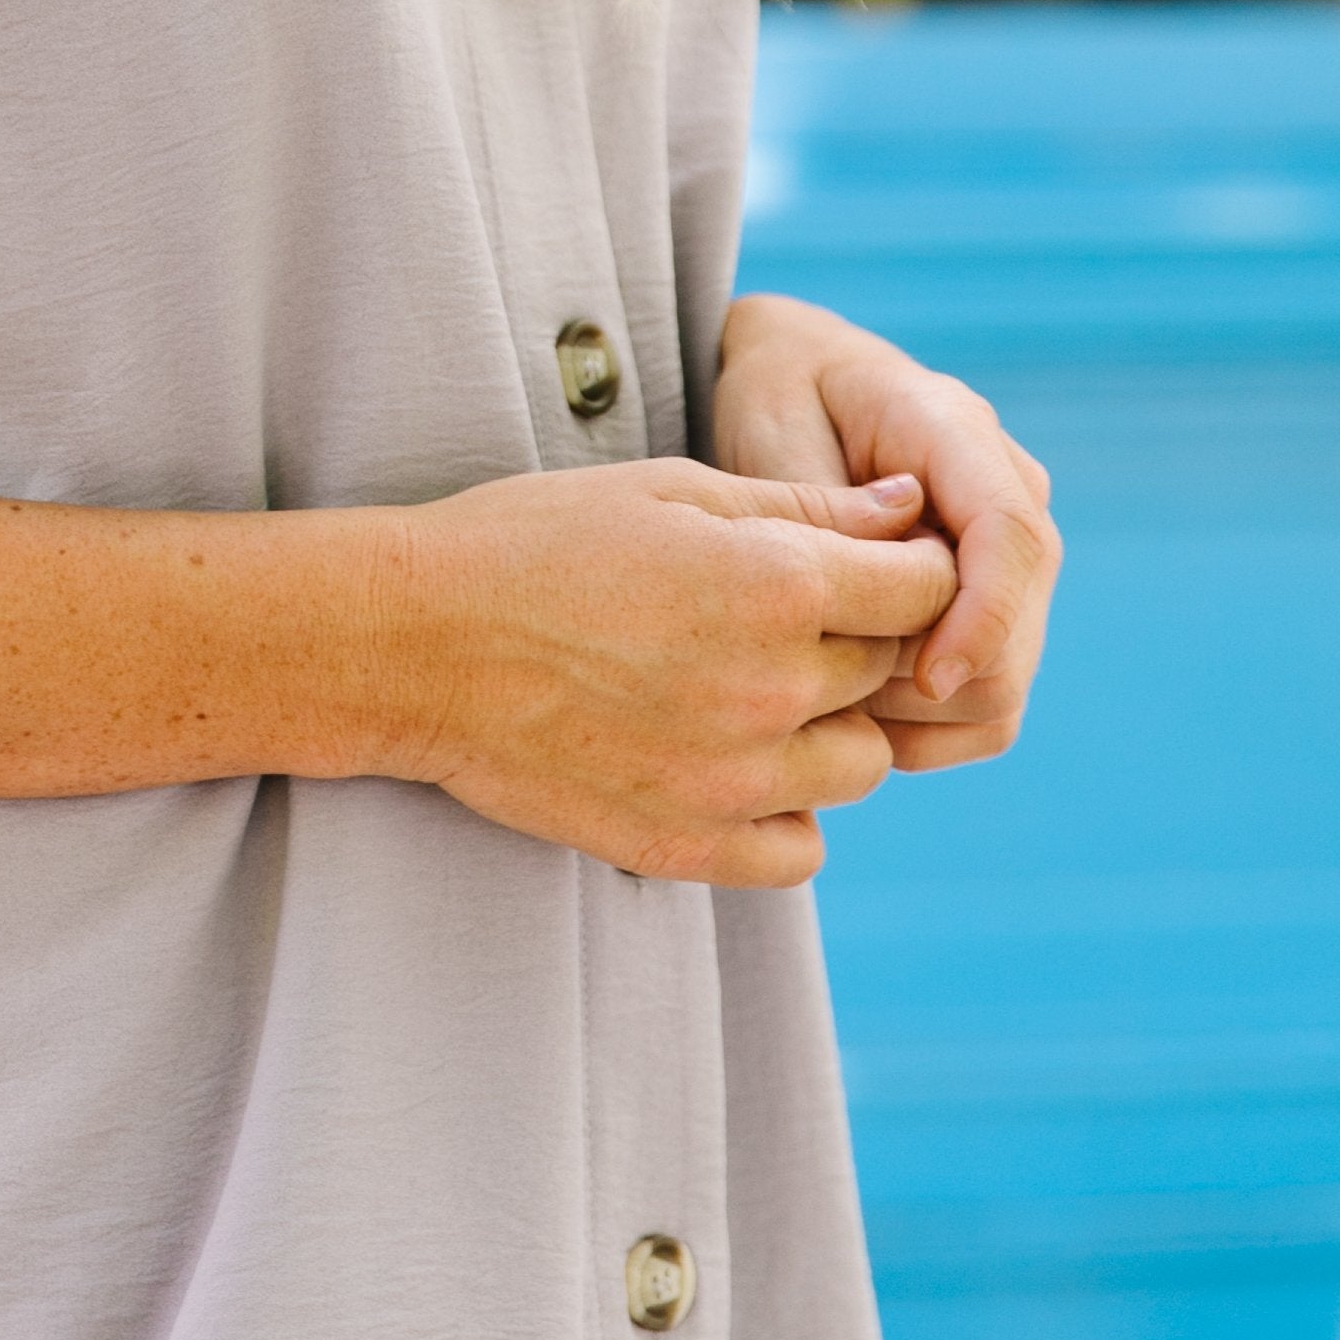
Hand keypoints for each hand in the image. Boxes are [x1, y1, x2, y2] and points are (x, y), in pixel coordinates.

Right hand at [378, 458, 959, 888]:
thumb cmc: (534, 543)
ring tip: (746, 689)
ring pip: (862, 766)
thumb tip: (909, 512)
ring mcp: (735, 779)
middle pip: (893, 672)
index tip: (861, 565)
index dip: (904, 568)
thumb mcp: (670, 490)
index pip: (926, 587)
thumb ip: (803, 506)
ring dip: (829, 727)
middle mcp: (774, 688)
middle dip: (856, 639)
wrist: (413, 644)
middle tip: (772, 616)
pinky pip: (803, 849)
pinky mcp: (690, 845)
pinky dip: (787, 812)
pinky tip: (731, 763)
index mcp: (778, 583)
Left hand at [712, 296, 1057, 775]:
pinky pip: (984, 712)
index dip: (982, 621)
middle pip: (1017, 633)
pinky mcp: (996, 616)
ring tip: (818, 689)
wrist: (801, 387)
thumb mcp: (774, 419)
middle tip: (816, 682)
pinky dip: (924, 734)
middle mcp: (1009, 498)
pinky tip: (847, 714)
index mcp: (958, 433)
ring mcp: (1011, 565)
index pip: (1010, 537)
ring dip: (917, 715)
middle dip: (927, 682)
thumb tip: (875, 582)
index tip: (927, 682)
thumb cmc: (779, 395)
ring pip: (1003, 688)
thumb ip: (824, 505)